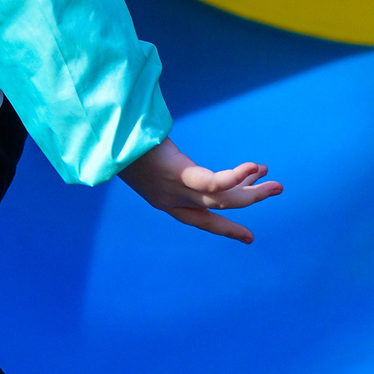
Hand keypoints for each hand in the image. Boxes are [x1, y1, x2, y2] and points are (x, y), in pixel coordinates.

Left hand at [118, 138, 282, 243]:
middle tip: (275, 190)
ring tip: (277, 185)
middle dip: (248, 202)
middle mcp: (169, 198)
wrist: (96, 136)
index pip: (199, 216)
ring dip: (253, 194)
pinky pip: (212, 182)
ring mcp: (173, 188)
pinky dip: (235, 177)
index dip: (224, 226)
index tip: (247, 236)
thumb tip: (160, 140)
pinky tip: (255, 167)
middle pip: (217, 208)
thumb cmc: (114, 140)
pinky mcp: (176, 174)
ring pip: (222, 200)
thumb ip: (154, 153)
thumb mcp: (137, 153)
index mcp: (161, 197)